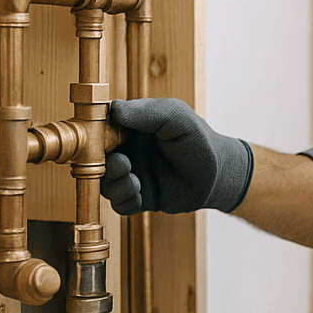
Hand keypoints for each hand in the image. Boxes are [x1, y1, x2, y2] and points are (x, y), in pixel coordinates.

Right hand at [103, 98, 252, 214]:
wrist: (220, 173)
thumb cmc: (198, 139)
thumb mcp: (176, 117)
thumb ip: (147, 112)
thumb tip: (113, 109)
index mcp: (129, 127)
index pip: (98, 127)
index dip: (93, 132)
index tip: (97, 135)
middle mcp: (125, 151)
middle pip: (94, 158)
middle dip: (99, 161)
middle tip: (120, 161)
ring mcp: (131, 175)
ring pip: (104, 182)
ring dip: (113, 181)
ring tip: (132, 177)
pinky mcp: (139, 197)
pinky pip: (119, 203)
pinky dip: (124, 198)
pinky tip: (139, 191)